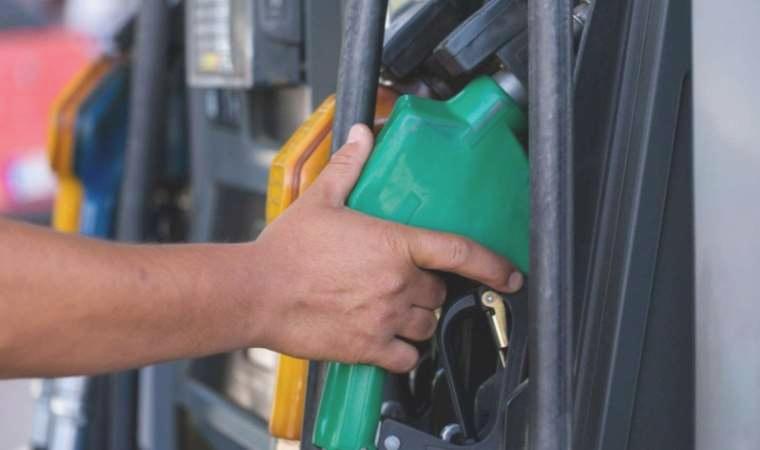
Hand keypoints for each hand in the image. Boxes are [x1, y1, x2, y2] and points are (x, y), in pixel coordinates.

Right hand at [253, 124, 523, 372]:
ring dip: (420, 316)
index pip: (459, 252)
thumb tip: (362, 135)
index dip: (493, 265)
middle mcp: (397, 284)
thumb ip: (349, 166)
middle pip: (440, 291)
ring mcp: (385, 318)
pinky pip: (406, 357)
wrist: (256, 293)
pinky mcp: (368, 347)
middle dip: (429, 287)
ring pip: (428, 323)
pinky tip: (389, 339)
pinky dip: (405, 351)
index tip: (510, 275)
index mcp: (393, 245)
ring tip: (396, 307)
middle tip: (404, 281)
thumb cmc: (286, 250)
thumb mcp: (320, 199)